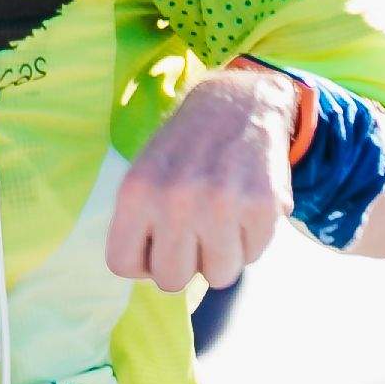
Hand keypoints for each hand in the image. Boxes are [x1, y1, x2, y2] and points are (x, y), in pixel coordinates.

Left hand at [106, 62, 296, 292]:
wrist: (238, 103)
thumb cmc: (185, 147)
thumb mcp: (143, 172)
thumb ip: (138, 222)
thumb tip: (149, 273)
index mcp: (137, 191)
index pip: (122, 264)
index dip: (142, 261)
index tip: (157, 243)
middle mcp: (176, 199)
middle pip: (171, 280)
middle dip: (184, 264)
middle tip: (193, 235)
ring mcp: (221, 204)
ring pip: (217, 276)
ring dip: (221, 257)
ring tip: (221, 223)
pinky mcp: (262, 206)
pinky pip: (253, 256)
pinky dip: (251, 240)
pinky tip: (245, 209)